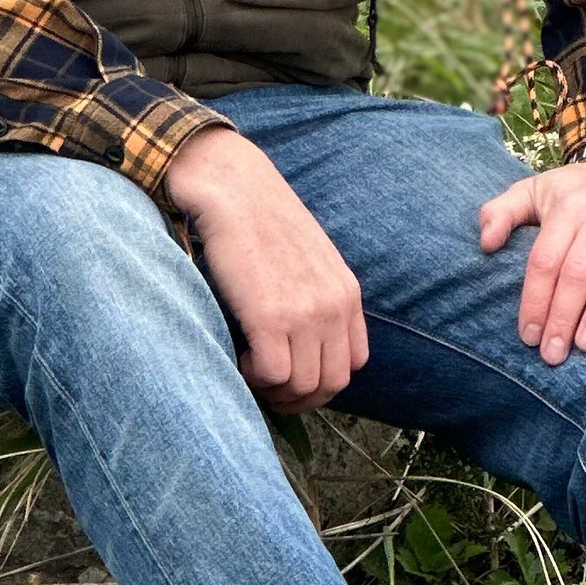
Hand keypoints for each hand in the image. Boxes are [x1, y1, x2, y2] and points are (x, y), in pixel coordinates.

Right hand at [164, 126, 367, 410]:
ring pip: (302, 386)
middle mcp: (334, 305)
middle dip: (297, 398)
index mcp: (346, 292)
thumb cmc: (259, 218)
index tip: (291, 376)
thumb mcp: (308, 257)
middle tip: (266, 388)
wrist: (232, 187)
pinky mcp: (270, 316)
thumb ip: (316, 295)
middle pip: (331, 384)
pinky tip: (239, 357)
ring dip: (272, 390)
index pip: (353, 364)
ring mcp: (305, 312)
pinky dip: (253, 378)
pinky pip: (272, 375)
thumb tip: (302, 341)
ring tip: (249, 369)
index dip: (321, 380)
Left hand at [480, 157, 585, 362]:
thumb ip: (501, 212)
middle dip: (562, 316)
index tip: (528, 335)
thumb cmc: (577, 189)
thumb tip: (485, 244)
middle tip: (553, 354)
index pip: (544, 261)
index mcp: (564, 210)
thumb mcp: (534, 189)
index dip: (535, 300)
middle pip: (577, 271)